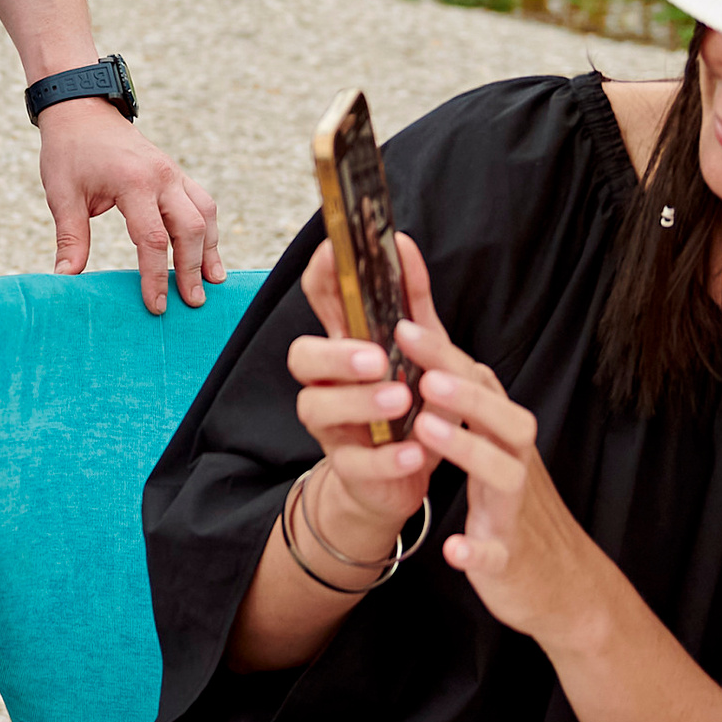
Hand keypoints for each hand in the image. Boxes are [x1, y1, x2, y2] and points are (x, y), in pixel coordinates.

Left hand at [40, 103, 221, 313]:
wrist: (82, 109)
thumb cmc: (69, 151)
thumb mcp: (62, 194)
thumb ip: (70, 237)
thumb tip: (65, 278)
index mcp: (133, 182)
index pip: (153, 239)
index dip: (156, 276)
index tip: (157, 306)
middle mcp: (161, 176)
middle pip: (190, 229)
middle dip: (191, 269)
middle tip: (193, 303)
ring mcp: (172, 172)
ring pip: (205, 214)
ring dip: (210, 249)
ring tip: (212, 282)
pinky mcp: (175, 172)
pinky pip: (202, 202)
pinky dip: (208, 229)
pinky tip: (208, 253)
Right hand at [290, 232, 435, 553]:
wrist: (404, 477)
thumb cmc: (409, 404)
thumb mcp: (419, 350)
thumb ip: (412, 300)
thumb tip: (405, 243)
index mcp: (344, 343)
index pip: (320, 299)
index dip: (322, 273)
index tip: (338, 251)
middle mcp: (327, 381)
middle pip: (302, 355)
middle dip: (335, 353)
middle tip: (378, 358)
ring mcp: (332, 425)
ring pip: (317, 407)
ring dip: (359, 402)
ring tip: (401, 400)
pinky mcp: (348, 466)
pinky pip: (354, 462)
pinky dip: (385, 457)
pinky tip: (415, 452)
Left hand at [400, 275, 595, 646]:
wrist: (563, 583)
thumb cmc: (515, 508)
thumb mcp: (494, 451)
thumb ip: (470, 407)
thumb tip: (436, 351)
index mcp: (505, 440)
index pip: (483, 387)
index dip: (447, 357)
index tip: (404, 327)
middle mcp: (516, 468)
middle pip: (506, 420)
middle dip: (466, 395)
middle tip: (423, 375)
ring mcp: (515, 515)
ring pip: (505, 476)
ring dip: (469, 451)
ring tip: (426, 430)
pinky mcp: (510, 561)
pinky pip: (496, 555)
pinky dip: (477, 550)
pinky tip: (452, 549)